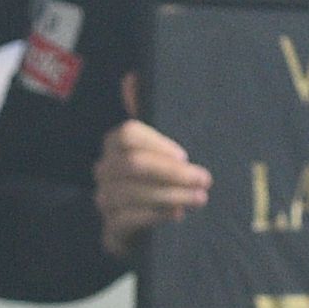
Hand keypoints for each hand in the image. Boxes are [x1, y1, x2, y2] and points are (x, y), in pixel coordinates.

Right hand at [95, 79, 213, 255]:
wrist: (151, 230)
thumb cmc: (161, 180)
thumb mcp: (161, 148)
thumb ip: (149, 113)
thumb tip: (132, 76)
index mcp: (115, 145)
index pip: (128, 134)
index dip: (158, 143)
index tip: (185, 155)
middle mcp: (105, 170)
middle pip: (134, 164)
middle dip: (173, 172)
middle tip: (204, 179)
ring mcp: (105, 201)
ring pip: (132, 193)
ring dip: (171, 195)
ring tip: (199, 199)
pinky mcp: (111, 230)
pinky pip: (129, 220)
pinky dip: (156, 216)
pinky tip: (177, 215)